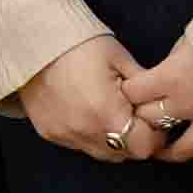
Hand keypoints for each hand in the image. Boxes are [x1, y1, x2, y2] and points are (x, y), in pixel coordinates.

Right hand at [23, 35, 151, 162]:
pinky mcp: (50, 133)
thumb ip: (144, 88)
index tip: (153, 119)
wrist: (32, 38)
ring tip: (109, 112)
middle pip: (123, 154)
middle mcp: (85, 132)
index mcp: (107, 114)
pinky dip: (89, 134)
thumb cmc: (80, 43)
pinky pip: (79, 144)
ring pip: (101, 153)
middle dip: (134, 138)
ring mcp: (65, 135)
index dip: (154, 135)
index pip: (144, 147)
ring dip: (112, 140)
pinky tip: (86, 110)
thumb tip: (160, 103)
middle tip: (133, 114)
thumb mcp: (120, 59)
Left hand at [122, 40, 192, 170]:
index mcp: (174, 75)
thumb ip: (177, 58)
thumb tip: (166, 71)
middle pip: (152, 122)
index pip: (134, 93)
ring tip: (165, 151)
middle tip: (143, 123)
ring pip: (184, 150)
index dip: (129, 93)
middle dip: (144, 122)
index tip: (130, 94)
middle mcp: (191, 103)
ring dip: (170, 152)